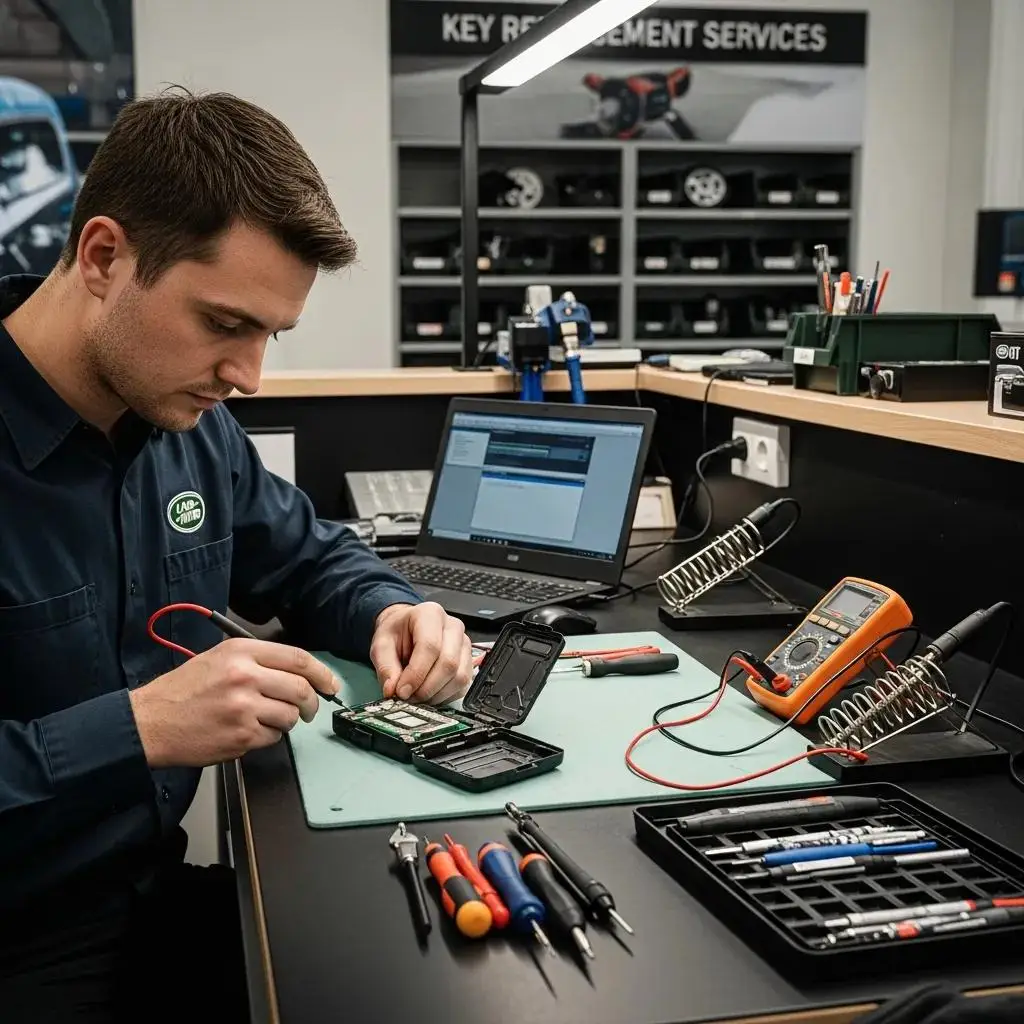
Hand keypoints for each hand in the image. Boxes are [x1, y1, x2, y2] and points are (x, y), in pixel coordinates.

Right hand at [129, 638, 340, 767]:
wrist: (150, 722)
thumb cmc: (183, 690)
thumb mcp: (218, 658)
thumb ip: (257, 660)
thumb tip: (297, 671)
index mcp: (241, 652)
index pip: (298, 658)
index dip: (321, 673)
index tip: (330, 684)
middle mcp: (245, 676)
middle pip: (301, 689)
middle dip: (311, 703)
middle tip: (309, 710)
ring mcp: (243, 707)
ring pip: (290, 716)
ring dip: (287, 721)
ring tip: (267, 719)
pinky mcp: (241, 735)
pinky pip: (273, 737)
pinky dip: (268, 737)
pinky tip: (248, 731)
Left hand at [370, 602, 472, 705]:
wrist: (407, 630)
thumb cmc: (397, 633)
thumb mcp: (381, 644)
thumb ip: (385, 667)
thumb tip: (392, 690)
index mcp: (430, 615)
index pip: (430, 646)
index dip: (416, 673)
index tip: (401, 691)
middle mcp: (453, 627)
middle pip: (448, 663)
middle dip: (426, 687)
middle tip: (407, 697)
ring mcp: (464, 644)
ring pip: (459, 677)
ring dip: (436, 694)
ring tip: (416, 695)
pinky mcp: (469, 661)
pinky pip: (463, 685)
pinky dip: (444, 696)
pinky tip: (428, 693)